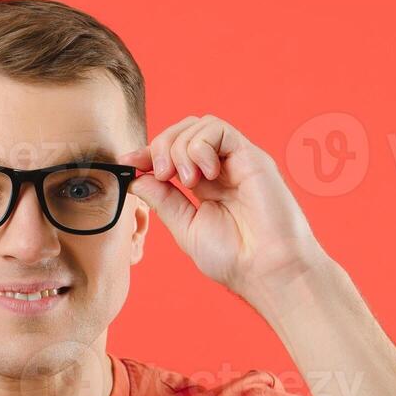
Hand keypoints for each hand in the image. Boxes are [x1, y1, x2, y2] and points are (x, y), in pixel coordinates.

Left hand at [117, 115, 333, 313]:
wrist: (267, 270)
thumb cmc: (234, 258)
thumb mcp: (186, 227)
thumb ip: (163, 201)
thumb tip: (137, 179)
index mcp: (205, 186)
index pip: (173, 153)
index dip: (148, 153)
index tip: (128, 162)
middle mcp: (222, 169)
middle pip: (184, 130)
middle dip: (161, 146)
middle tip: (161, 174)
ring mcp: (237, 161)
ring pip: (199, 125)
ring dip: (180, 147)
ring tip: (185, 180)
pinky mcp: (252, 157)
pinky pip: (220, 130)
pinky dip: (201, 146)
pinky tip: (204, 175)